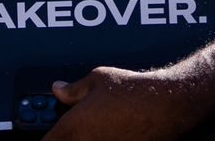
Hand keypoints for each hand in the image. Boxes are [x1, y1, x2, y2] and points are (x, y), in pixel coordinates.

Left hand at [45, 66, 194, 140]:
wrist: (167, 104)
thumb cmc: (134, 90)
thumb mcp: (98, 80)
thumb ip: (73, 89)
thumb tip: (58, 89)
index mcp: (74, 126)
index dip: (48, 139)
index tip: (50, 136)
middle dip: (65, 140)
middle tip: (71, 132)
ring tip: (96, 129)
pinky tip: (112, 133)